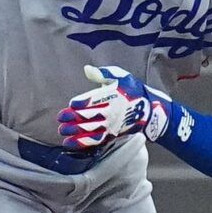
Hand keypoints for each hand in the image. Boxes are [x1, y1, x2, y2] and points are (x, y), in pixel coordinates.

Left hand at [58, 64, 177, 149]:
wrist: (151, 110)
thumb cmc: (133, 90)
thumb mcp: (121, 77)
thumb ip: (103, 74)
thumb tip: (87, 69)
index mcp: (112, 96)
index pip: (93, 100)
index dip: (81, 103)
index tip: (71, 105)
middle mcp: (111, 111)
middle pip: (89, 116)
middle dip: (73, 118)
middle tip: (60, 119)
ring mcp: (111, 125)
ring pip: (90, 130)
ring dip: (75, 132)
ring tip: (62, 132)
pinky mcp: (112, 134)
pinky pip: (96, 140)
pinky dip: (82, 143)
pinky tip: (71, 143)